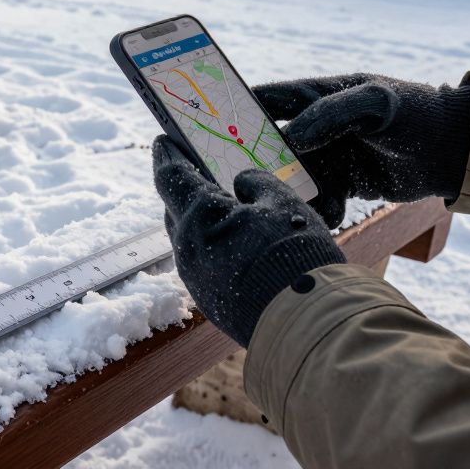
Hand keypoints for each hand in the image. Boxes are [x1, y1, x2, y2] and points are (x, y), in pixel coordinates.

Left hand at [153, 136, 344, 346]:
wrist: (306, 327)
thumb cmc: (295, 258)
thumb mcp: (283, 203)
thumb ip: (257, 183)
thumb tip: (241, 183)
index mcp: (199, 220)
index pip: (170, 178)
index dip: (167, 156)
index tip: (163, 141)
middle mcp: (188, 251)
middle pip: (175, 209)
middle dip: (183, 187)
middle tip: (196, 168)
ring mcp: (197, 280)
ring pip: (189, 237)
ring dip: (199, 218)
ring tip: (220, 203)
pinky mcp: (211, 301)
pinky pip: (202, 261)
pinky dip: (211, 242)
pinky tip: (234, 239)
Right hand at [254, 74, 469, 227]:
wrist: (458, 150)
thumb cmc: (417, 113)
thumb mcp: (375, 103)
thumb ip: (331, 114)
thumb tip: (290, 137)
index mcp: (318, 95)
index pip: (266, 99)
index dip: (236, 109)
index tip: (210, 127)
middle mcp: (317, 125)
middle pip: (272, 145)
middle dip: (260, 164)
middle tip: (247, 183)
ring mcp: (329, 155)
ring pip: (293, 177)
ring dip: (293, 194)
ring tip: (297, 206)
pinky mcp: (344, 183)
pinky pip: (318, 199)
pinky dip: (319, 209)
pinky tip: (331, 215)